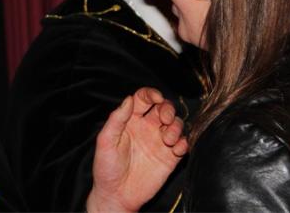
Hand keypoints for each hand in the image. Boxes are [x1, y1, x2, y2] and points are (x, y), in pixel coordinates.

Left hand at [85, 87, 187, 212]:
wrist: (117, 195)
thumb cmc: (107, 168)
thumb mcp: (106, 141)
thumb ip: (116, 119)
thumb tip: (129, 99)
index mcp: (130, 120)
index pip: (144, 99)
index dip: (151, 94)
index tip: (156, 98)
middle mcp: (146, 128)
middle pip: (164, 108)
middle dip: (168, 109)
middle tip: (164, 119)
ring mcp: (159, 142)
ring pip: (176, 124)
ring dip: (176, 127)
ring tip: (167, 140)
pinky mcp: (170, 158)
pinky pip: (183, 144)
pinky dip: (184, 143)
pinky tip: (176, 149)